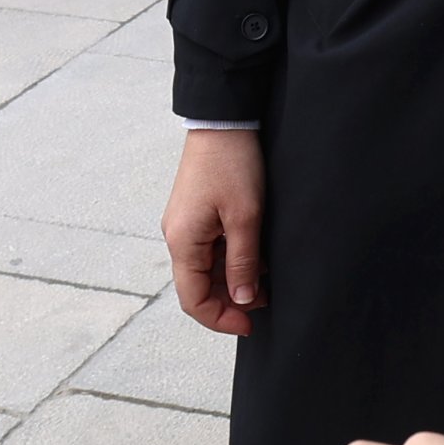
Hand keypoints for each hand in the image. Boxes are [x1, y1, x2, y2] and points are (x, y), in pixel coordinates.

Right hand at [166, 127, 266, 332]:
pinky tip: (256, 256)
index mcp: (182, 242)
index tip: (250, 325)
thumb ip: (243, 263)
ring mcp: (185, 225)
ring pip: (205, 269)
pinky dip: (231, 260)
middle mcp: (177, 237)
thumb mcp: (245, 217)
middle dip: (229, 301)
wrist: (222, 119)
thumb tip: (243, 300)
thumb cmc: (232, 163)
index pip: (193, 300)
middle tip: (264, 303)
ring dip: (232, 280)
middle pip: (197, 287)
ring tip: (265, 281)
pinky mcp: (195, 214)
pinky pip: (209, 249)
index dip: (221, 319)